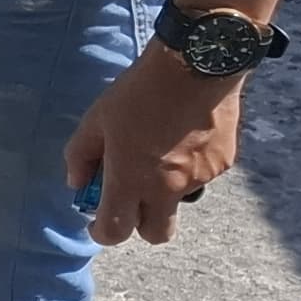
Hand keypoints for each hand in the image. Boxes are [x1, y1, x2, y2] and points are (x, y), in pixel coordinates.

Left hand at [64, 51, 239, 245]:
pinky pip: (201, 176)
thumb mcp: (96, 119)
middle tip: (131, 197)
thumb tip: (77, 182)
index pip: (116, 231)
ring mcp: (200, 177)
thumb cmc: (139, 91)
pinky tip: (183, 134)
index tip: (97, 222)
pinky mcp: (223, 163)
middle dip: (140, 224)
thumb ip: (81, 156)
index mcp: (131, 179)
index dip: (103, 232)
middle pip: (156, 234)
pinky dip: (189, 166)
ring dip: (166, 189)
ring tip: (160, 149)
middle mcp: (168, 188)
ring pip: (179, 200)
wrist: (197, 65)